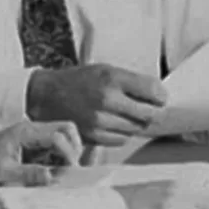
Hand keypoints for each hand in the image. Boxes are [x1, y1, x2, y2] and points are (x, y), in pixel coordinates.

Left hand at [0, 119, 85, 185]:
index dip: (68, 152)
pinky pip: (56, 148)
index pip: (60, 134)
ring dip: (67, 155)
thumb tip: (52, 178)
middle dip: (73, 150)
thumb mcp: (3, 172)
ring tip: (60, 174)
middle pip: (68, 130)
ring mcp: (36, 136)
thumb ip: (28, 174)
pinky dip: (60, 160)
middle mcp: (34, 130)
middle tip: (69, 170)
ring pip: (65, 139)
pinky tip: (52, 172)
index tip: (67, 172)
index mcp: (26, 132)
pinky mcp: (35, 145)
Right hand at [26, 63, 167, 147]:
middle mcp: (107, 100)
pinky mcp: (93, 136)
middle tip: (150, 108)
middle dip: (153, 112)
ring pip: (137, 128)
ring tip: (127, 114)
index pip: (153, 91)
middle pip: (149, 114)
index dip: (161, 96)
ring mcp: (100, 121)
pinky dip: (123, 133)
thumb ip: (131, 82)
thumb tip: (159, 96)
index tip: (160, 97)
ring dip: (137, 123)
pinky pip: (122, 139)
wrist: (47, 96)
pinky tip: (115, 123)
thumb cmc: (79, 80)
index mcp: (112, 78)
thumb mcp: (106, 70)